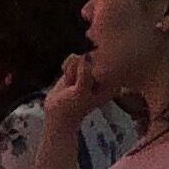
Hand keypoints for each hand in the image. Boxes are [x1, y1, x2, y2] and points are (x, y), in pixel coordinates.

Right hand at [40, 50, 109, 167]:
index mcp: (111, 84)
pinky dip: (67, 67)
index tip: (84, 90)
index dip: (89, 76)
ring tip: (71, 84)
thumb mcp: (81, 92)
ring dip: (72, 70)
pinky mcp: (79, 68)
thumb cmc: (72, 107)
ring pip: (81, 58)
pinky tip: (67, 79)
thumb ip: (85, 74)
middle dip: (79, 71)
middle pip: (92, 61)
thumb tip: (83, 56)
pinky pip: (72, 58)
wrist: (57, 113)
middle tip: (76, 88)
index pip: (103, 68)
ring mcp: (91, 71)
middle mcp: (104, 76)